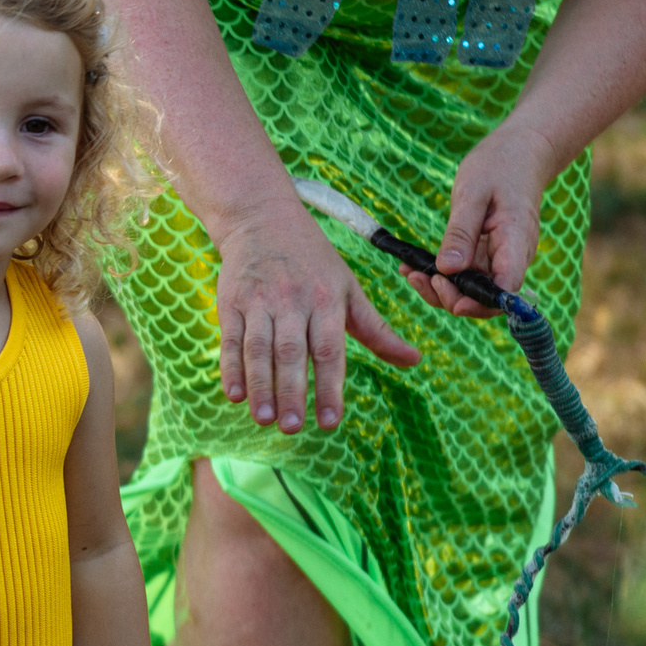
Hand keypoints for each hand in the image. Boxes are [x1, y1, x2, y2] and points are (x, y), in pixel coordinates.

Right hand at [214, 201, 420, 432]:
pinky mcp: (231, 300)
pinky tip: (234, 395)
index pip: (329, 350)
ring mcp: (259, 300)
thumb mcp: (348, 289)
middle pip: (292, 352)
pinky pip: (231, 338)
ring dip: (261, 385)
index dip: (329, 387)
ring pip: (259, 348)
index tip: (331, 422)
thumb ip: (377, 330)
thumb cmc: (313, 260)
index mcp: (326, 300)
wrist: (263, 218)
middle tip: (293, 427)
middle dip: (291, 391)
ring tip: (265, 419)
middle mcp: (292, 300)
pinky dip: (231, 367)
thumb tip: (415, 361)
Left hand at [412, 124, 562, 319]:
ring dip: (441, 289)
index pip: (507, 288)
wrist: (519, 153)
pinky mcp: (486, 253)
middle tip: (417, 278)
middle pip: (486, 297)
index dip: (480, 303)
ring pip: (473, 289)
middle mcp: (512, 257)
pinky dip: (441, 275)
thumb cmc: (499, 167)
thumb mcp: (473, 194)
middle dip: (451, 298)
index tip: (451, 300)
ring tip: (410, 274)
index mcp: (517, 242)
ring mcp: (500, 257)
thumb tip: (447, 269)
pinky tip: (413, 267)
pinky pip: (466, 273)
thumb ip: (461, 232)